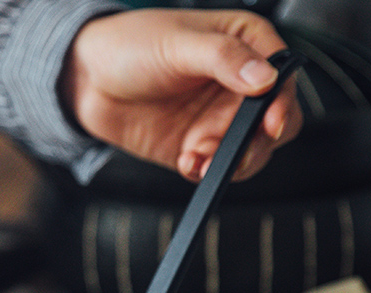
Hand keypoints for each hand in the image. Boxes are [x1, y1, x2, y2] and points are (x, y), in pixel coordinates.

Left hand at [62, 8, 302, 180]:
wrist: (87, 81)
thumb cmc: (131, 45)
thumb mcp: (178, 42)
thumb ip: (224, 58)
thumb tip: (265, 78)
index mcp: (245, 46)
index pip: (283, 77)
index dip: (282, 102)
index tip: (269, 122)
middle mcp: (238, 86)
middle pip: (275, 122)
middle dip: (259, 141)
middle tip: (237, 151)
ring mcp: (218, 120)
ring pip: (249, 151)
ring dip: (231, 161)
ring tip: (199, 157)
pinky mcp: (196, 148)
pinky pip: (215, 167)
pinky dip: (206, 171)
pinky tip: (188, 163)